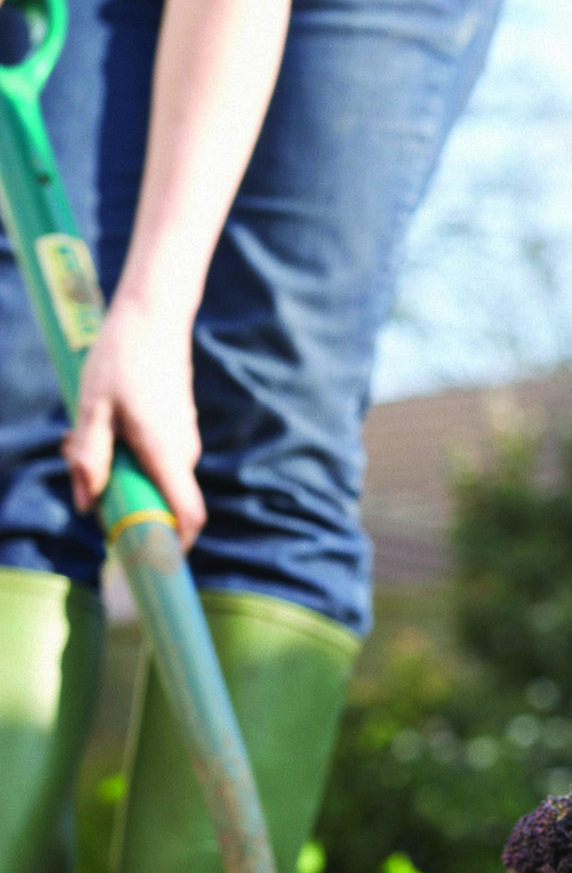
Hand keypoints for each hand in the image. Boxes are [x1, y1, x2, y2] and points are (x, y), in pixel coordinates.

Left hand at [65, 296, 206, 549]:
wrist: (154, 314)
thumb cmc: (121, 357)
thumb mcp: (92, 409)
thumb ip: (88, 459)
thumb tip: (84, 504)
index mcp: (166, 454)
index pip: (188, 517)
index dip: (174, 546)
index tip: (147, 558)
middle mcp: (183, 452)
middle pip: (162, 501)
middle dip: (123, 501)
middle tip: (83, 474)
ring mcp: (184, 438)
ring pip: (154, 476)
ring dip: (121, 472)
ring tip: (84, 436)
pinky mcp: (178, 426)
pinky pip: (156, 457)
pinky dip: (130, 455)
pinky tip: (103, 424)